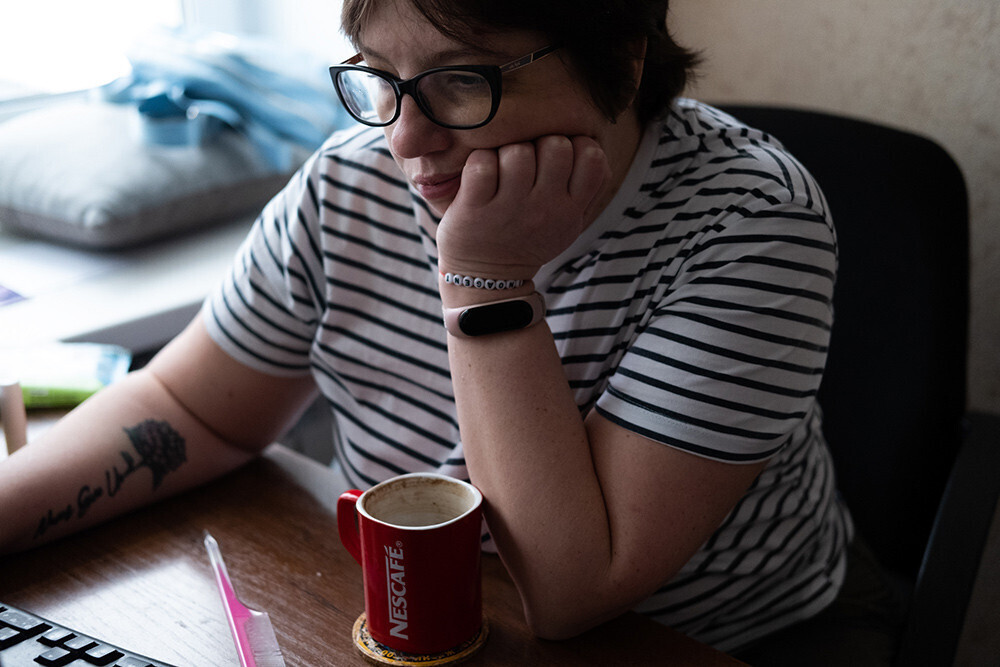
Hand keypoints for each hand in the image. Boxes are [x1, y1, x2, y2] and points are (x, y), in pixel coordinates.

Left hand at [436, 135, 609, 280]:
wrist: (489, 279)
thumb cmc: (529, 239)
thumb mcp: (567, 224)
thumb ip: (585, 189)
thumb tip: (593, 147)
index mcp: (570, 209)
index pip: (592, 157)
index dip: (577, 145)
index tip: (559, 159)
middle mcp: (544, 208)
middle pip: (555, 145)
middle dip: (540, 144)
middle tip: (527, 163)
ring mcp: (509, 208)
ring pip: (517, 151)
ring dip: (506, 152)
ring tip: (502, 171)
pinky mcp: (474, 208)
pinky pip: (482, 163)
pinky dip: (479, 161)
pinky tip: (481, 177)